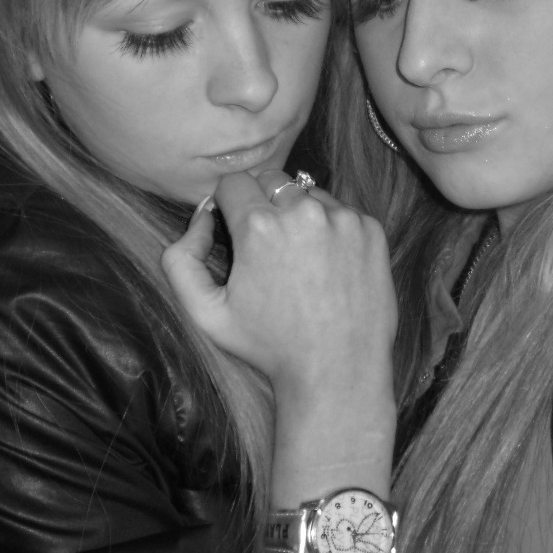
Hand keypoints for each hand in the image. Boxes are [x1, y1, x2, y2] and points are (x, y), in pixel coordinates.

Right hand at [161, 170, 397, 407]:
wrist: (337, 371)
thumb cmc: (270, 346)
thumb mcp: (205, 312)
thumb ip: (180, 260)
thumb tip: (200, 218)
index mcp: (260, 226)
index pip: (233, 183)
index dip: (228, 205)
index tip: (234, 229)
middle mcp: (304, 212)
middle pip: (272, 180)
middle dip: (262, 203)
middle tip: (267, 245)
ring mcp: (343, 219)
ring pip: (309, 194)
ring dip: (300, 215)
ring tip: (300, 260)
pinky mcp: (371, 230)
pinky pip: (342, 212)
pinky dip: (332, 229)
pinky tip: (328, 267)